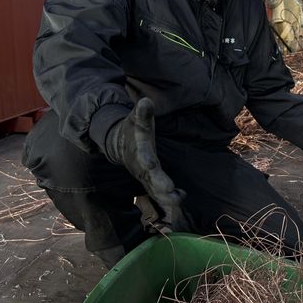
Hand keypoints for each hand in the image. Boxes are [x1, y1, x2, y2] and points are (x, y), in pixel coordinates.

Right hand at [107, 98, 188, 231]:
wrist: (120, 144)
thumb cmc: (132, 130)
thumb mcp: (136, 119)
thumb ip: (142, 112)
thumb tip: (146, 101)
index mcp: (140, 153)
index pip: (145, 159)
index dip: (149, 165)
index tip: (154, 170)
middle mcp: (142, 168)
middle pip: (151, 181)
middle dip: (160, 187)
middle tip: (170, 192)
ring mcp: (146, 177)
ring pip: (156, 191)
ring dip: (166, 198)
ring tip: (178, 201)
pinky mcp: (151, 182)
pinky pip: (160, 194)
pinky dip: (169, 198)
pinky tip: (182, 196)